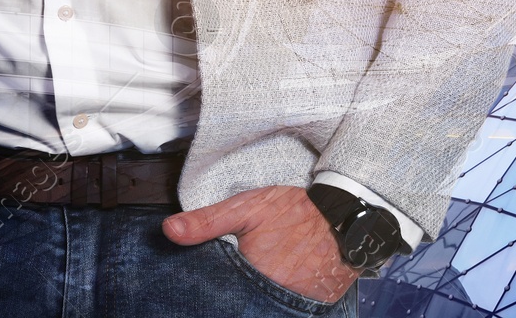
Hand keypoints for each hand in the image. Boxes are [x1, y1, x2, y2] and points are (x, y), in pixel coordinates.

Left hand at [163, 186, 358, 303]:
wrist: (346, 215)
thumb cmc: (296, 211)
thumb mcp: (248, 208)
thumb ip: (207, 222)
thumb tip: (169, 230)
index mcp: (253, 273)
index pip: (221, 294)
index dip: (216, 288)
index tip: (215, 283)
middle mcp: (274, 295)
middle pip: (242, 303)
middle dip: (237, 296)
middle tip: (245, 276)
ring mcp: (296, 305)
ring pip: (264, 308)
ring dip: (258, 300)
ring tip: (261, 281)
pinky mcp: (315, 309)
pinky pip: (289, 311)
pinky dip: (280, 303)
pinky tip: (279, 287)